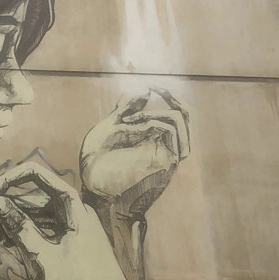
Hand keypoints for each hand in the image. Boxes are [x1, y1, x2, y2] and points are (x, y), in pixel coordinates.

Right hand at [0, 157, 142, 279]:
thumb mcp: (43, 260)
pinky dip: (24, 237)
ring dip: (11, 224)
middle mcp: (76, 217)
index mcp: (75, 211)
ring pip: (36, 218)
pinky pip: (43, 234)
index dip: (12, 178)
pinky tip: (6, 244)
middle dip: (4, 208)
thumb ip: (20, 228)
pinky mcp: (72, 251)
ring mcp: (74, 234)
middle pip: (34, 199)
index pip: (40, 176)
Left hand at [80, 88, 189, 216]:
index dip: (166, 94)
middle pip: (184, 115)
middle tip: (154, 87)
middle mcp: (163, 145)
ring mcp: (166, 154)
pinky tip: (131, 126)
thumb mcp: (107, 130)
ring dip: (155, 110)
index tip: (149, 84)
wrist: (94, 194)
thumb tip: (142, 92)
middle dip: (170, 96)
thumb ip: (124, 112)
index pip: (173, 111)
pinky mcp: (165, 162)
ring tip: (128, 120)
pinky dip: (152, 121)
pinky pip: (171, 133)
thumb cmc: (96, 168)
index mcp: (151, 138)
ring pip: (181, 121)